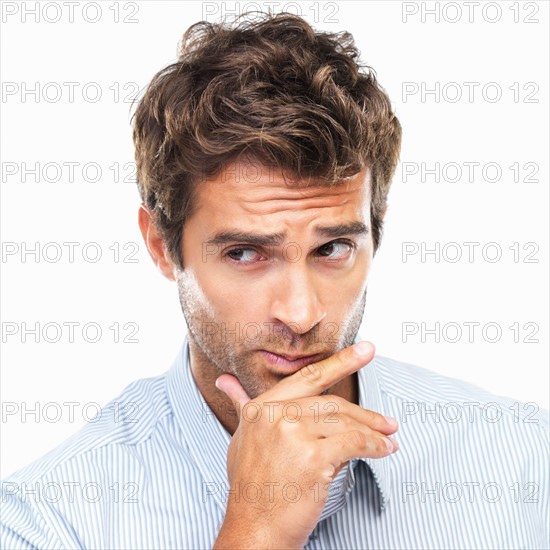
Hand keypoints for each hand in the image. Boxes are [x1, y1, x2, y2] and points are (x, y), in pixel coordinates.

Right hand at [212, 341, 398, 549]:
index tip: (365, 350)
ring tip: (389, 437)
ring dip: (373, 430)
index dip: (340, 362)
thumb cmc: (250, 485)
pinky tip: (385, 450)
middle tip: (388, 420)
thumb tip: (225, 381)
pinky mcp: (313, 459)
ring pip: (345, 422)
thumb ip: (241, 404)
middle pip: (332, 402)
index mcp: (261, 408)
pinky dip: (375, 446)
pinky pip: (354, 444)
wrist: (254, 529)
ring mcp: (294, 436)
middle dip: (365, 412)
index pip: (307, 378)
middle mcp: (276, 416)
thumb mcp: (242, 438)